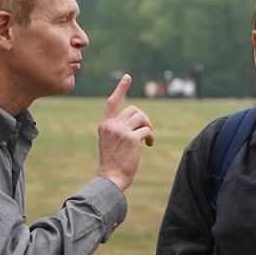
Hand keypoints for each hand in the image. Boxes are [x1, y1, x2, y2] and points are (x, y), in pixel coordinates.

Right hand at [97, 74, 153, 190]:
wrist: (111, 177)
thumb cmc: (113, 162)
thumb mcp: (111, 141)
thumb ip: (120, 129)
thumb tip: (138, 120)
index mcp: (104, 125)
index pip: (112, 102)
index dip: (121, 88)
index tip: (127, 77)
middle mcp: (111, 125)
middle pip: (134, 110)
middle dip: (144, 119)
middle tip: (147, 132)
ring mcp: (120, 130)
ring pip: (142, 118)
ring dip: (148, 127)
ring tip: (147, 139)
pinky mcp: (131, 138)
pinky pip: (147, 130)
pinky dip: (151, 137)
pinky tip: (148, 145)